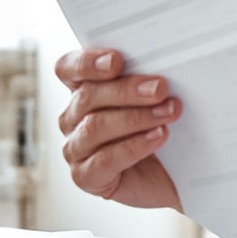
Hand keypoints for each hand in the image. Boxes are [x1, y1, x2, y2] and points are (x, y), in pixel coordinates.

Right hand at [55, 48, 182, 210]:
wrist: (169, 177)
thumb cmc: (156, 131)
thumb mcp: (150, 101)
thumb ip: (144, 81)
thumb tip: (156, 71)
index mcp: (81, 91)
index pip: (68, 68)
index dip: (87, 62)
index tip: (117, 60)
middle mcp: (72, 118)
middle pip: (87, 96)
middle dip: (127, 91)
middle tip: (160, 88)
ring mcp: (74, 149)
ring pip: (96, 127)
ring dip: (136, 118)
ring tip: (167, 113)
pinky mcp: (85, 176)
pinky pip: (104, 160)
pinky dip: (134, 146)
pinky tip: (158, 136)